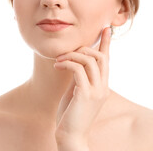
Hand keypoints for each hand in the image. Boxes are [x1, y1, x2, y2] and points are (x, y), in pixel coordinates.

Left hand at [53, 27, 111, 147]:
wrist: (70, 135)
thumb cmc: (70, 114)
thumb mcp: (76, 92)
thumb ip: (79, 79)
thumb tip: (73, 64)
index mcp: (102, 86)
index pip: (107, 61)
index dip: (106, 44)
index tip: (106, 29)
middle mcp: (103, 87)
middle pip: (100, 57)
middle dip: (84, 48)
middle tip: (66, 53)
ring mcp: (96, 91)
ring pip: (90, 60)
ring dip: (71, 56)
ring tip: (58, 61)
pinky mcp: (85, 94)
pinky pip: (78, 69)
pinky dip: (66, 63)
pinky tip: (57, 66)